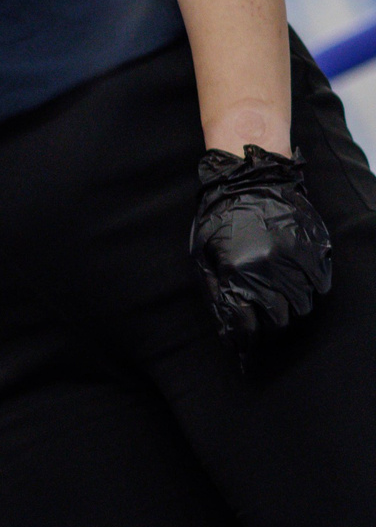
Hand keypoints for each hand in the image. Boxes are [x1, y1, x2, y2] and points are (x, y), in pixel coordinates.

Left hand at [192, 145, 332, 346]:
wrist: (250, 179)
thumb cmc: (220, 218)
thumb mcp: (203, 257)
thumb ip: (214, 293)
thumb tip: (226, 329)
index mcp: (238, 274)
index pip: (247, 325)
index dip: (246, 341)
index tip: (245, 347)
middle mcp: (271, 270)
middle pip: (280, 321)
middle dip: (270, 328)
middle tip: (264, 324)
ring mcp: (298, 259)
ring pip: (304, 307)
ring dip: (292, 311)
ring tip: (280, 303)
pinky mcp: (316, 249)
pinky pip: (321, 286)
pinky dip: (311, 292)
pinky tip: (298, 286)